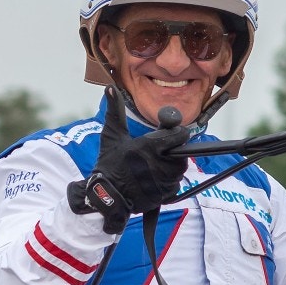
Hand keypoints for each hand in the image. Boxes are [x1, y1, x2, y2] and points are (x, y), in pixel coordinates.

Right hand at [67, 88, 189, 233]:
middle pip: (181, 154)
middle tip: (163, 152)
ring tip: (155, 166)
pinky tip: (154, 179)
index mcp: (147, 147)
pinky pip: (175, 186)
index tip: (175, 134)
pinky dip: (168, 183)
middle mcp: (156, 165)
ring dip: (171, 167)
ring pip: (179, 171)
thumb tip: (110, 88)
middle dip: (174, 152)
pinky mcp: (162, 196)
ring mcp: (161, 182)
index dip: (178, 134)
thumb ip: (115, 112)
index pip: (178, 137)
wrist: (104, 196)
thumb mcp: (111, 137)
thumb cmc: (108, 164)